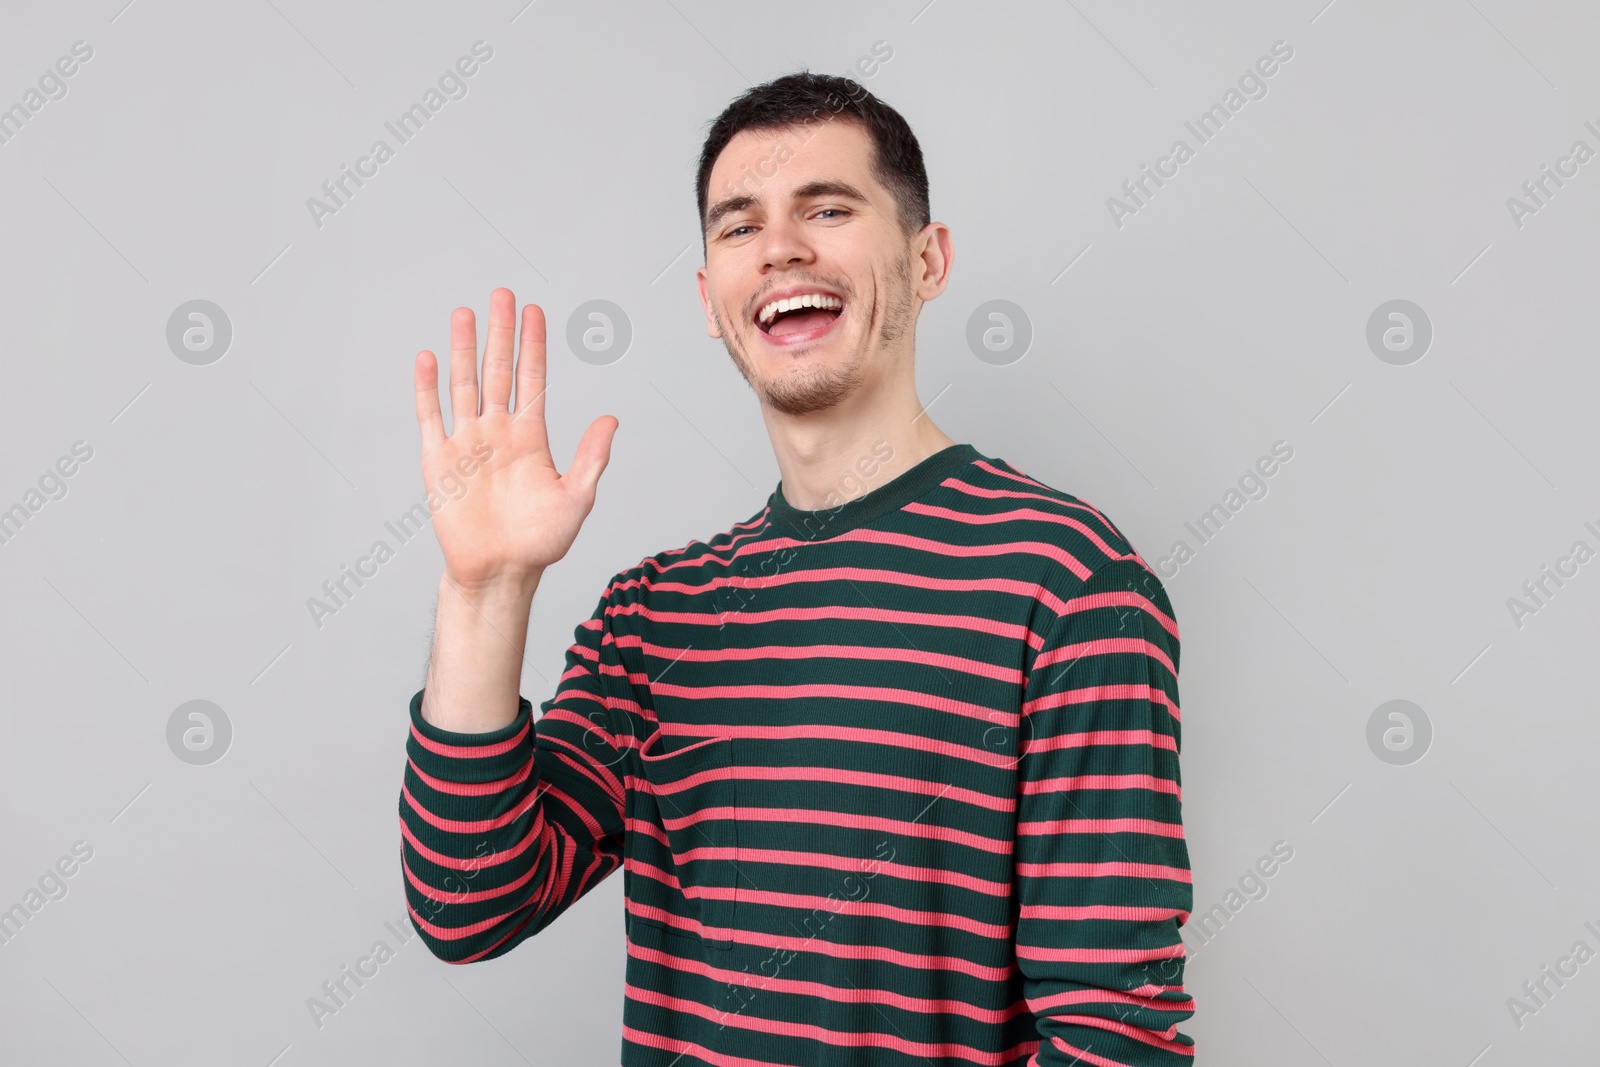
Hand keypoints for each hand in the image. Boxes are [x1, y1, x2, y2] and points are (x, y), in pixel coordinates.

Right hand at [414, 288, 617, 593]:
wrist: (500, 573)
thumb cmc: (540, 542)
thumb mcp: (576, 498)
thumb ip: (591, 457)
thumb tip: (612, 419)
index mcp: (530, 437)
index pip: (532, 379)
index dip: (533, 344)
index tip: (534, 311)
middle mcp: (498, 433)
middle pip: (498, 371)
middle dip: (500, 332)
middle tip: (501, 294)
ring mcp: (467, 443)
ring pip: (464, 385)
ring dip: (463, 349)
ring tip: (464, 313)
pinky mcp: (439, 461)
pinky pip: (431, 417)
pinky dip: (427, 388)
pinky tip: (427, 358)